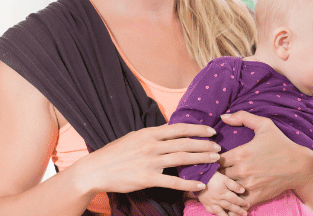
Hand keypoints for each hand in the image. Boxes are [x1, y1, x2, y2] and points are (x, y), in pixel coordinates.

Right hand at [74, 123, 219, 193]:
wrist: (94, 170)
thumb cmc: (114, 154)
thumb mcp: (133, 137)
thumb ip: (152, 135)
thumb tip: (169, 131)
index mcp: (149, 134)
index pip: (179, 128)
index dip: (198, 129)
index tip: (211, 131)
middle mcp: (151, 145)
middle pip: (185, 143)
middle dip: (205, 144)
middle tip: (218, 147)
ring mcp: (150, 162)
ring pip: (182, 158)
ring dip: (201, 158)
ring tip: (215, 159)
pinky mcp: (147, 178)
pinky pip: (173, 182)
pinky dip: (188, 183)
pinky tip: (200, 183)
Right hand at [197, 172, 248, 215]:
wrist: (198, 177)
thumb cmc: (213, 176)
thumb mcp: (225, 178)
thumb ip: (234, 185)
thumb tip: (243, 191)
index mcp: (224, 193)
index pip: (235, 200)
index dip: (242, 202)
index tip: (248, 204)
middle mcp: (218, 200)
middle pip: (229, 207)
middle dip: (237, 211)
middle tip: (244, 214)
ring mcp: (211, 202)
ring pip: (220, 212)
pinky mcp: (205, 203)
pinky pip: (211, 210)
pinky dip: (215, 213)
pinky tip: (218, 214)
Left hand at [218, 111, 312, 204]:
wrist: (300, 166)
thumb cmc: (282, 144)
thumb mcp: (265, 125)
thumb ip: (243, 117)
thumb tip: (223, 116)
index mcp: (241, 153)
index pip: (214, 159)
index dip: (211, 159)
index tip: (212, 159)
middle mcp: (242, 170)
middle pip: (217, 175)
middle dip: (215, 173)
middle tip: (214, 172)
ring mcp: (248, 185)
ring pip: (225, 188)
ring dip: (223, 186)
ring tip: (220, 184)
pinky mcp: (255, 196)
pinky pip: (236, 201)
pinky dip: (232, 199)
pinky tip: (232, 195)